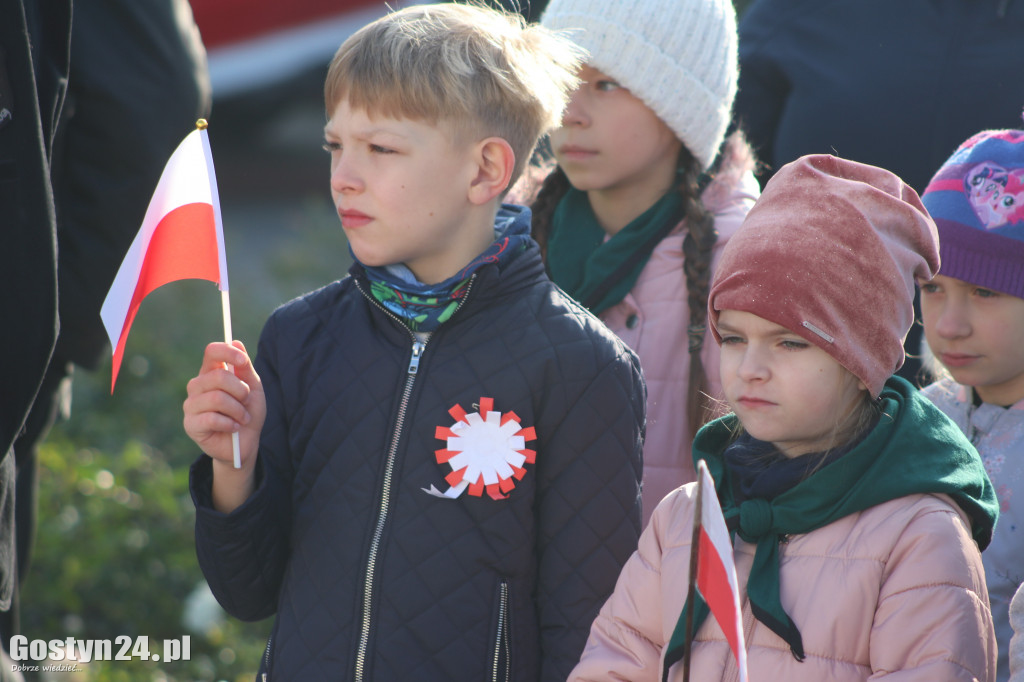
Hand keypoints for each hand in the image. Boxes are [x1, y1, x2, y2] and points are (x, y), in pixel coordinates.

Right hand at [183, 340, 265, 510]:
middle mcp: (197, 386)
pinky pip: (211, 418)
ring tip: (242, 418)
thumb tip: (236, 342)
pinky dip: (230, 423)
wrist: (246, 444)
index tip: (243, 361)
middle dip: (240, 389)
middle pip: (217, 375)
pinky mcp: (191, 424)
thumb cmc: (248, 413)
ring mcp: (191, 405)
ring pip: (216, 398)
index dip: (227, 352)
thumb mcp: (254, 388)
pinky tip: (234, 428)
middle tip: (247, 402)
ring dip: (238, 409)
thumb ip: (245, 368)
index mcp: (212, 373)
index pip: (212, 352)